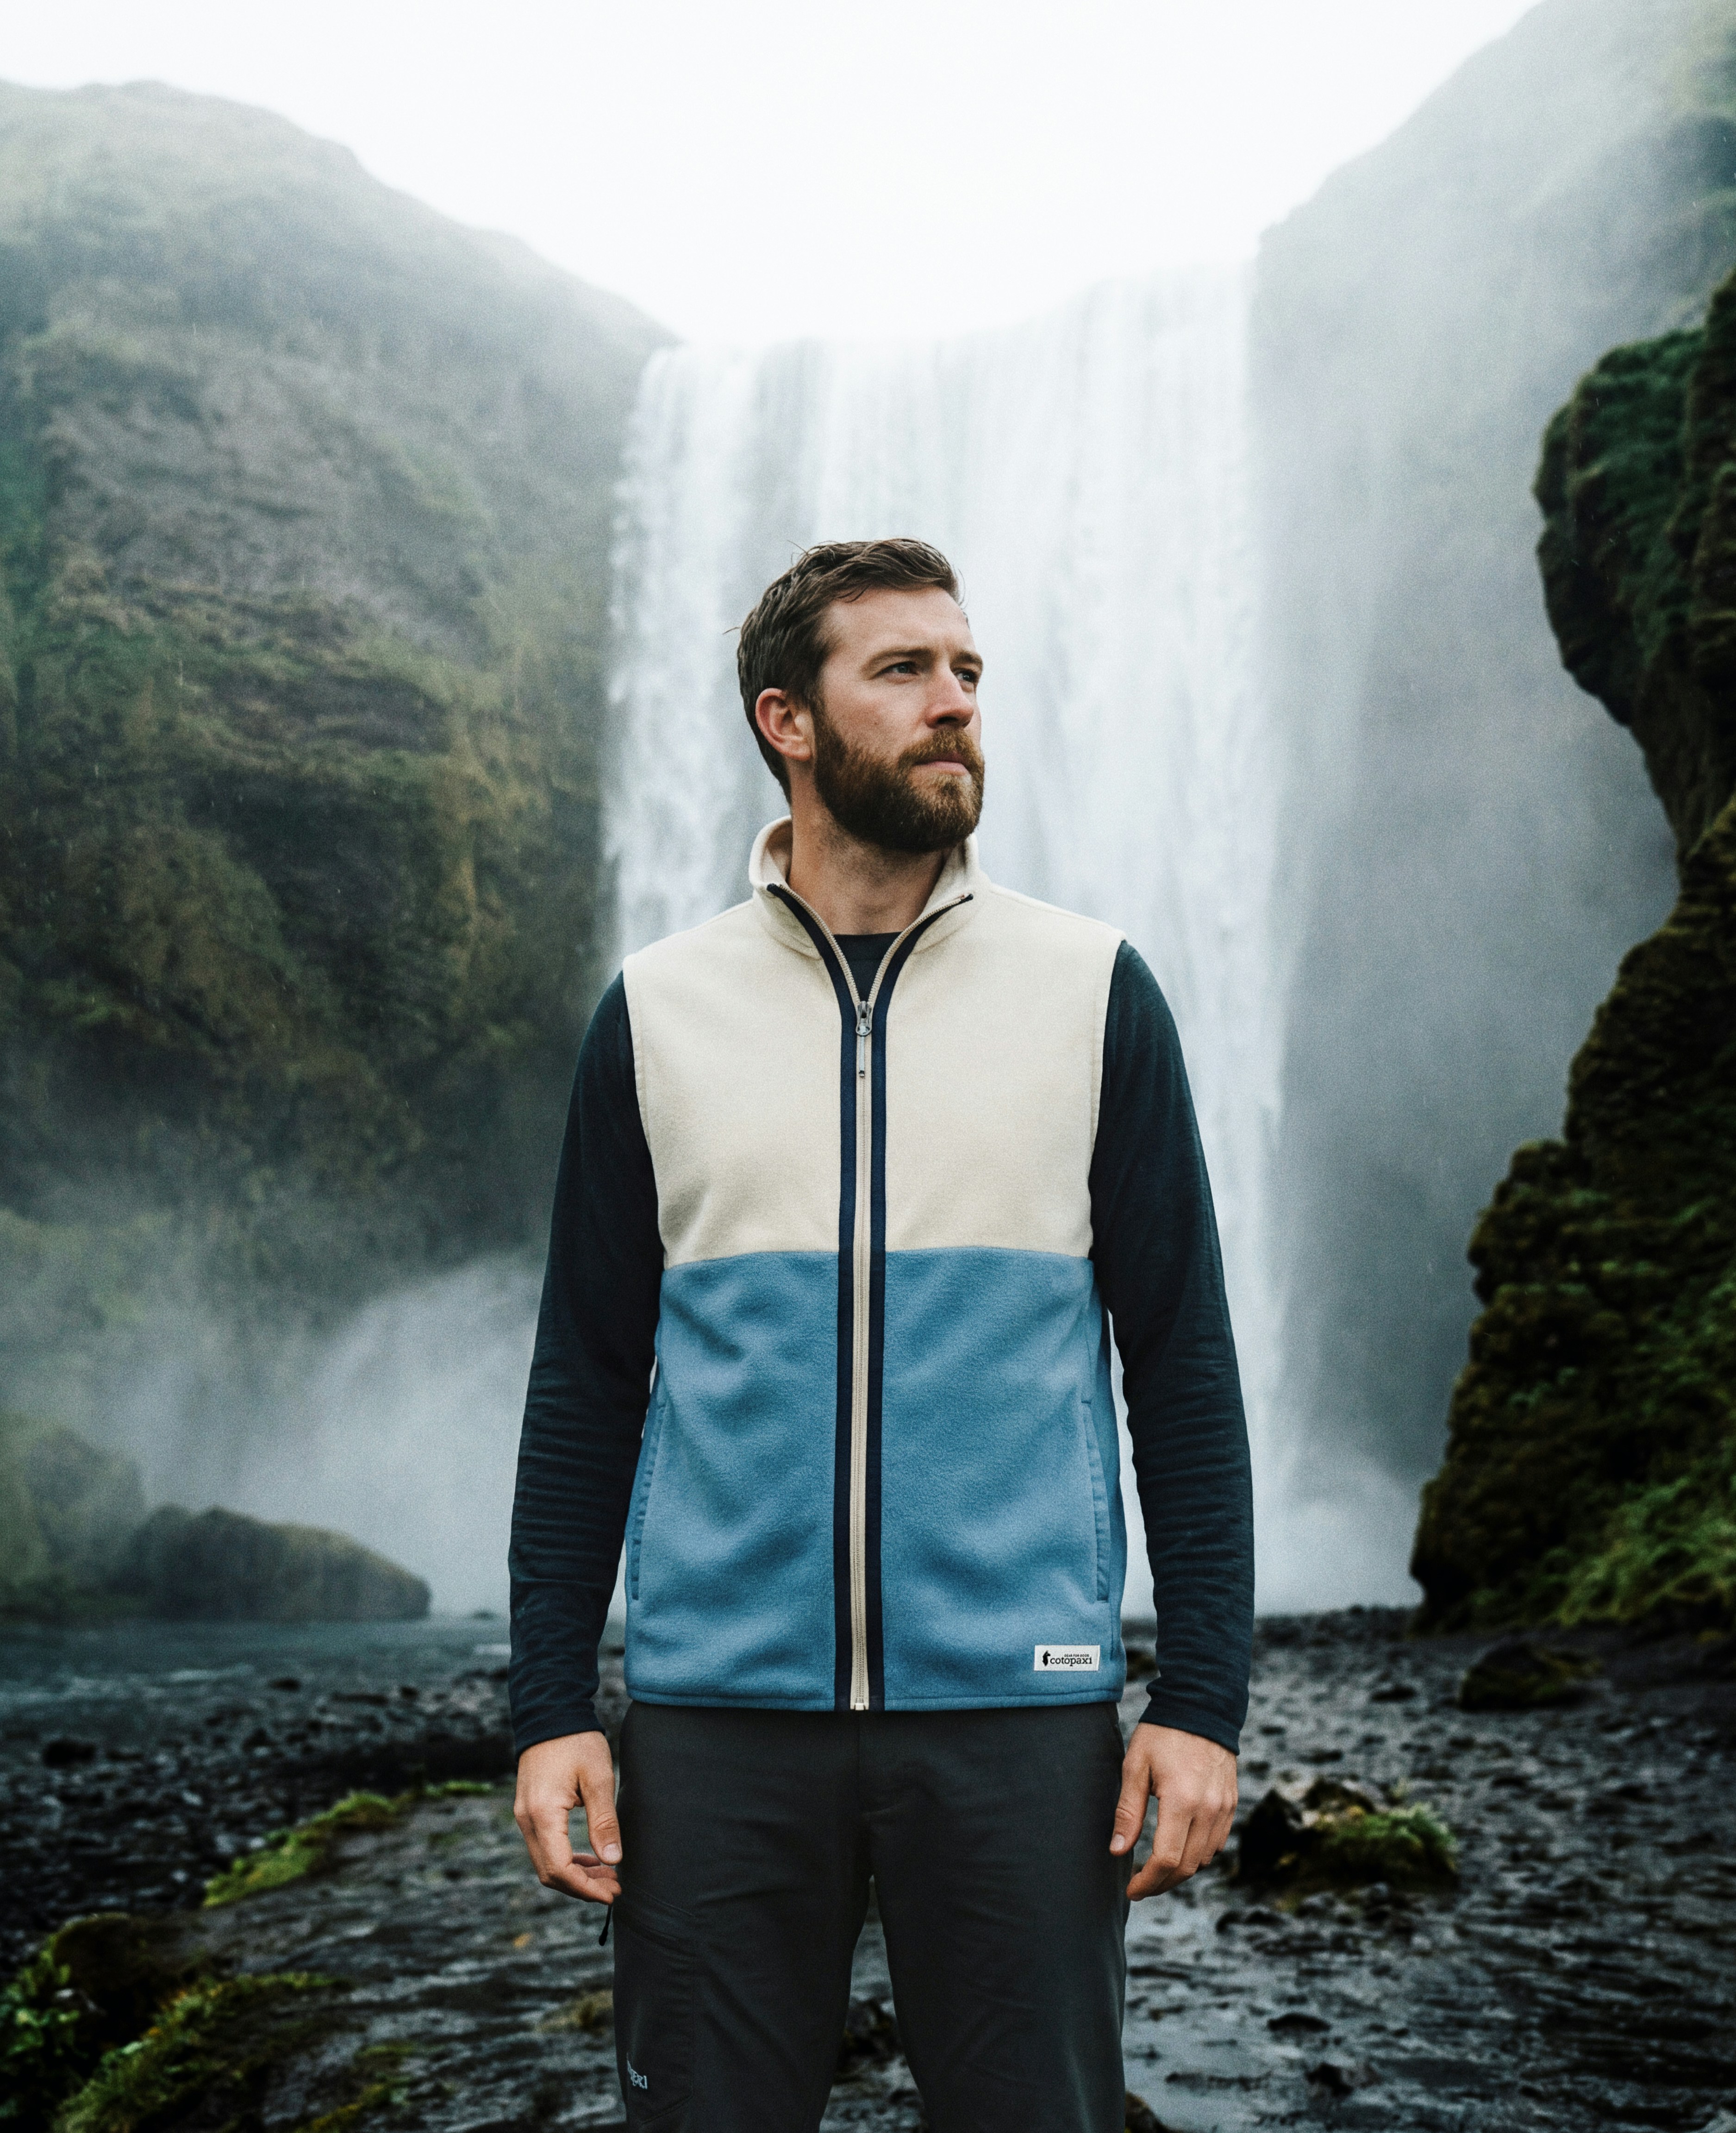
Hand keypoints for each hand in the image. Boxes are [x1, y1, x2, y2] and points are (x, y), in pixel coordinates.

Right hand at [513, 1731, 621, 1902]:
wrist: (550, 1712)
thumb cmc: (577, 1741)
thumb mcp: (598, 1778)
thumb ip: (604, 1822)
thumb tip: (613, 1861)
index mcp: (543, 1814)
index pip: (560, 1869)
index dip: (586, 1888)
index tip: (613, 1892)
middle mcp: (526, 1820)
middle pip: (550, 1873)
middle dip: (582, 1887)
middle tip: (614, 1888)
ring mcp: (523, 1815)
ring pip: (545, 1862)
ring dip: (575, 1875)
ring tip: (607, 1875)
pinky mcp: (528, 1810)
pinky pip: (543, 1847)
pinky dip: (565, 1859)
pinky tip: (590, 1859)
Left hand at [1110, 1721, 1237, 1897]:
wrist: (1201, 1706)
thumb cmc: (1162, 1734)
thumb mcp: (1135, 1766)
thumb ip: (1128, 1811)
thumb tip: (1117, 1851)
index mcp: (1181, 1801)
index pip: (1166, 1860)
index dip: (1147, 1882)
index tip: (1132, 1889)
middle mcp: (1208, 1810)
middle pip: (1186, 1867)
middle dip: (1162, 1884)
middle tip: (1141, 1886)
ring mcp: (1224, 1808)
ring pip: (1203, 1859)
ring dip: (1180, 1871)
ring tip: (1156, 1869)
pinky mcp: (1231, 1804)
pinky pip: (1217, 1843)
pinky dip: (1198, 1854)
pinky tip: (1180, 1848)